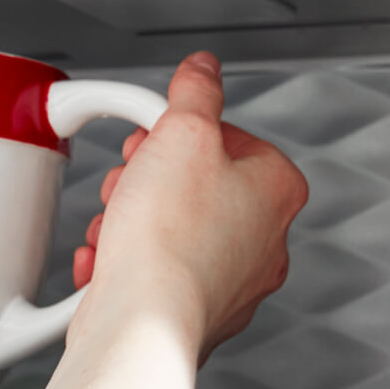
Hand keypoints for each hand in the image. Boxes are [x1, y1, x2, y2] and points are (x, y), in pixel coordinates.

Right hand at [69, 52, 308, 362]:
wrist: (142, 319)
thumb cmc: (169, 238)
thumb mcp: (182, 132)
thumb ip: (196, 92)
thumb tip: (204, 69)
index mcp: (278, 191)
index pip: (232, 138)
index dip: (181, 133)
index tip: (154, 138)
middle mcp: (267, 242)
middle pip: (202, 186)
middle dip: (154, 178)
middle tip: (131, 178)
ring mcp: (234, 285)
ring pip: (178, 231)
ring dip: (138, 220)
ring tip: (117, 223)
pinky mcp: (196, 316)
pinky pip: (161, 274)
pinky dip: (133, 263)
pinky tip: (111, 259)